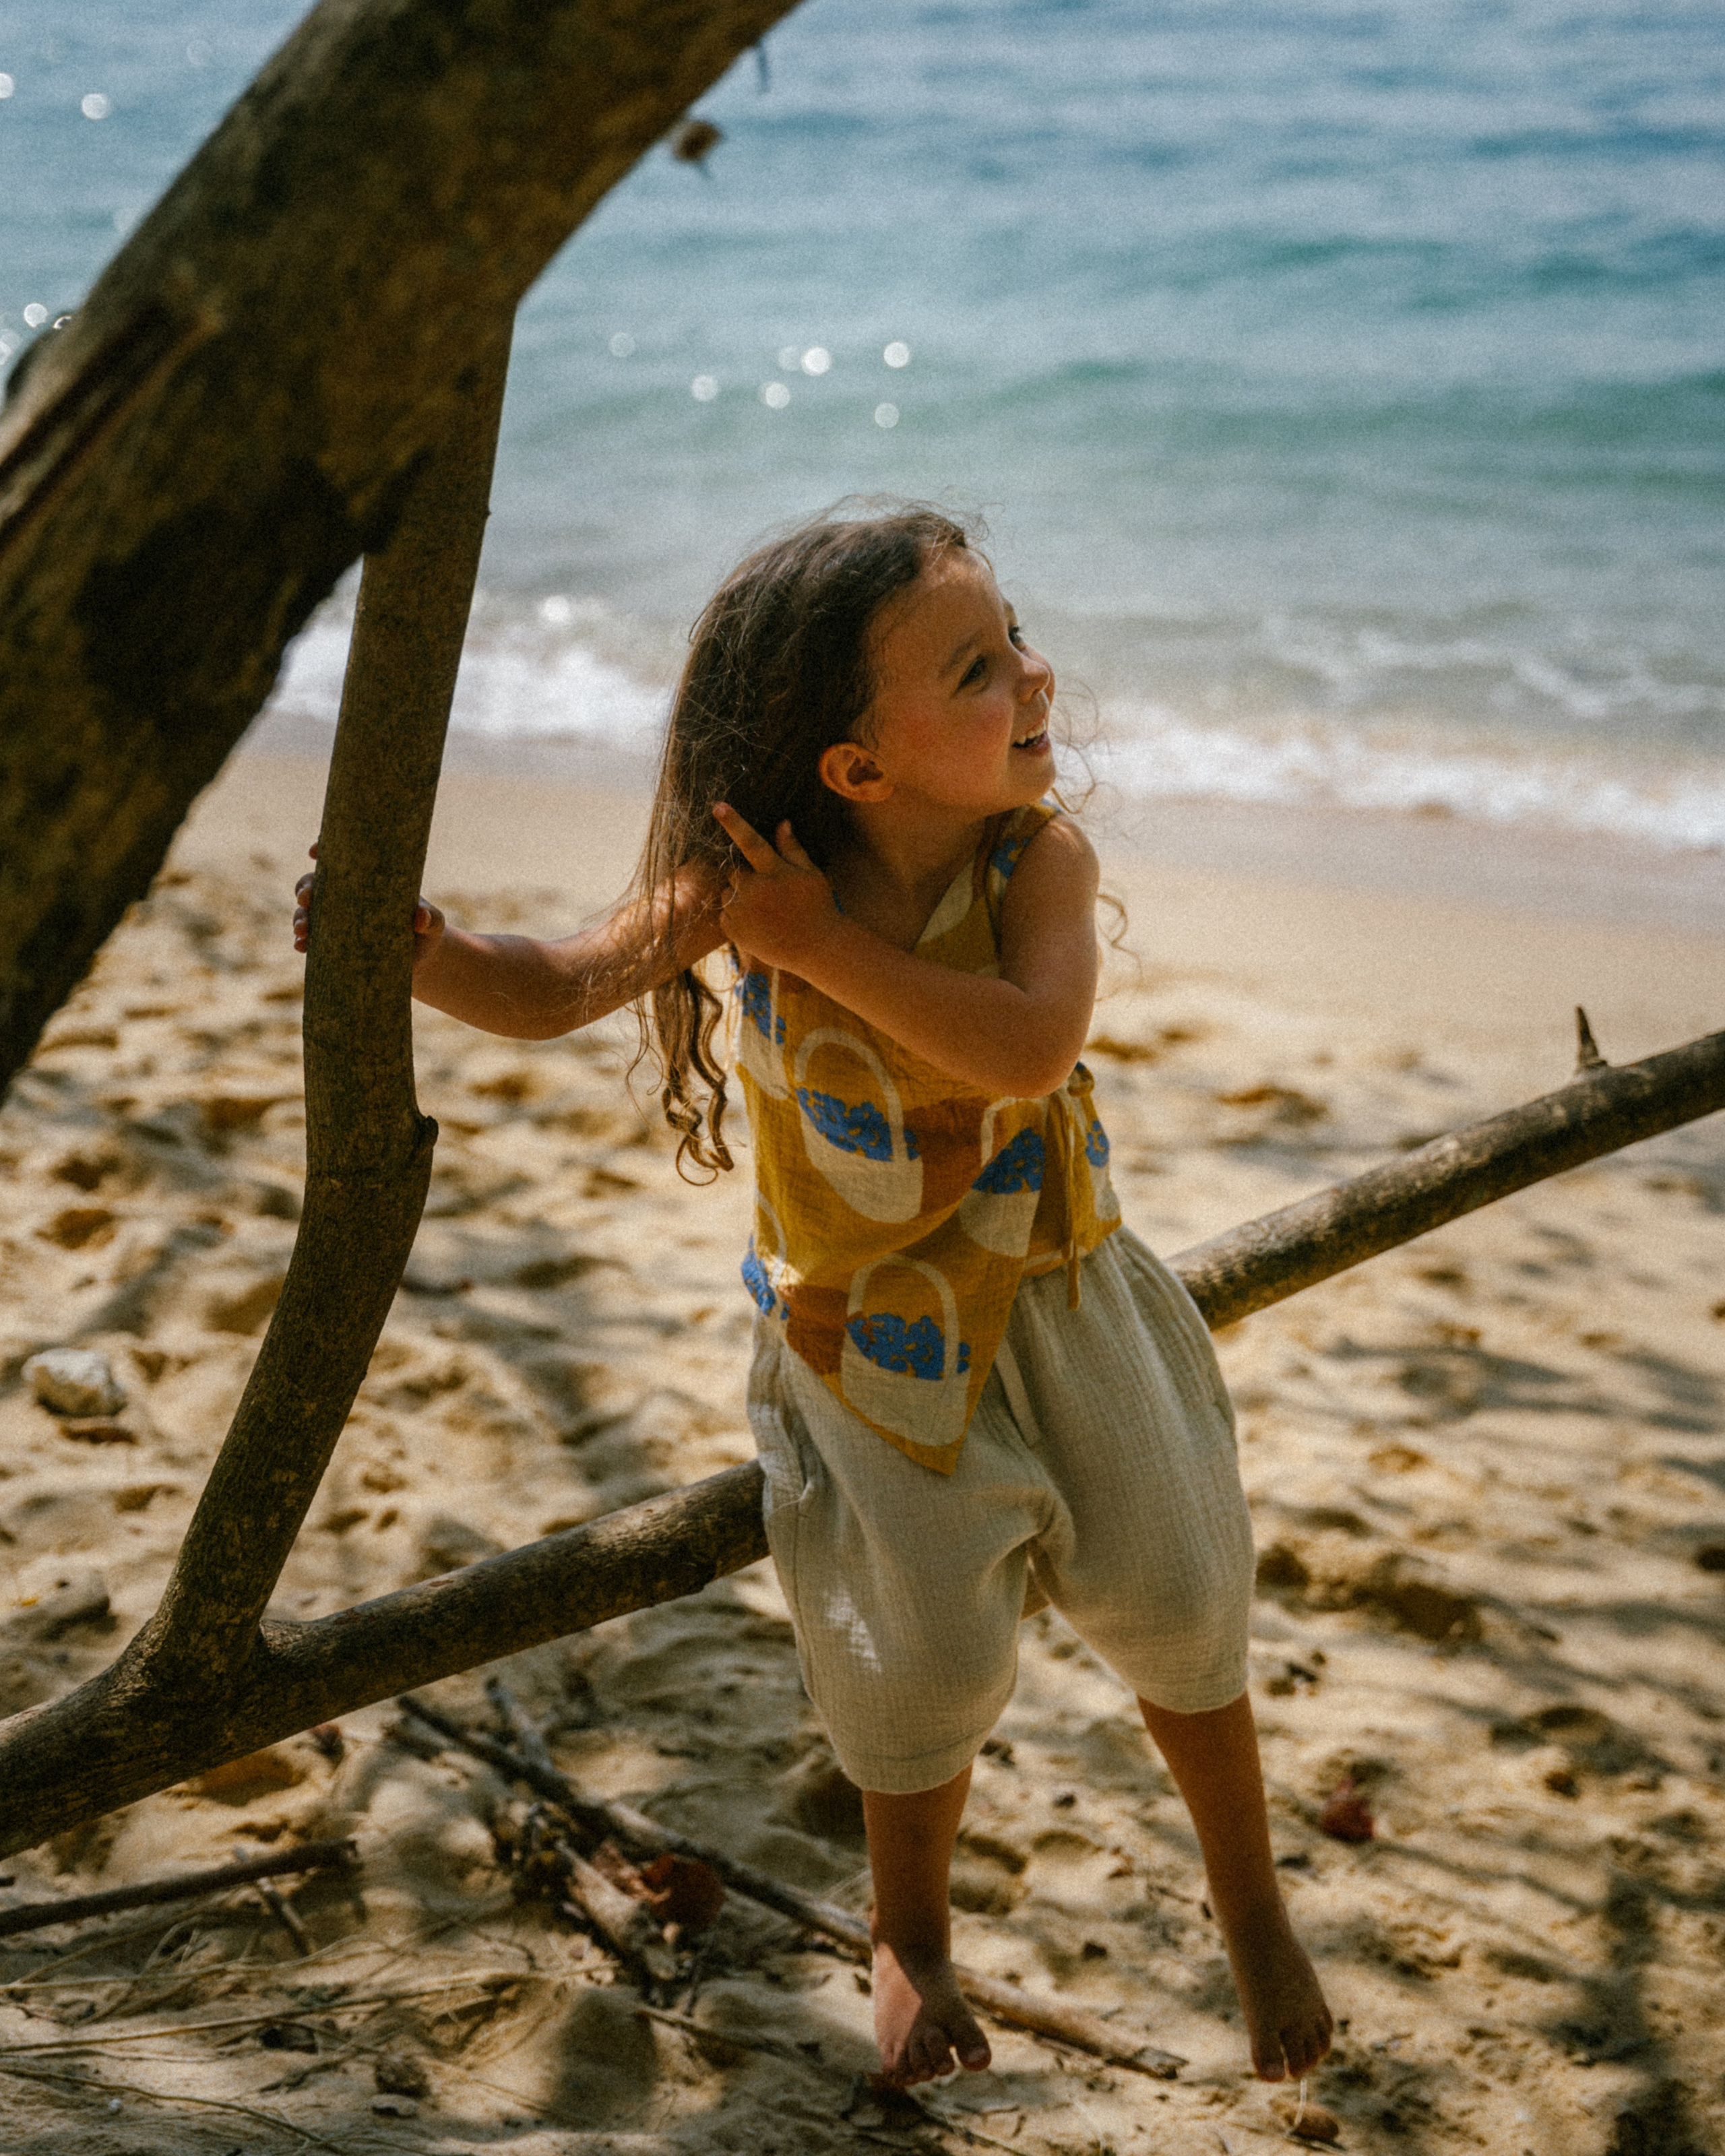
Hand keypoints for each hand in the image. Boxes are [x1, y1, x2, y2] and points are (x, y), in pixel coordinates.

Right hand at [290, 843, 444, 969]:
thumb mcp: (432, 922)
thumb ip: (430, 917)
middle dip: (305, 888)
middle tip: (306, 898)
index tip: (314, 850)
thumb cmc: (426, 930)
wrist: (420, 959)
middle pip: (313, 883)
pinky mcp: (332, 945)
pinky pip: (310, 941)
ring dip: (300, 918)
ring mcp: (335, 921)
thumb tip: (420, 917)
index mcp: (365, 881)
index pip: (339, 858)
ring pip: (307, 913)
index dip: (322, 849)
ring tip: (303, 929)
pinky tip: (302, 946)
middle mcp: (343, 897)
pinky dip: (302, 942)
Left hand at [712, 804, 838, 970]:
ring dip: (739, 898)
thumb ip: (792, 849)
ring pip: (727, 894)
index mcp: (774, 872)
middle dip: (746, 879)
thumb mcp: (811, 875)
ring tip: (765, 911)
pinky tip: (759, 924)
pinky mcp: (734, 931)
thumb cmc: (817, 907)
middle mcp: (754, 891)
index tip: (717, 806)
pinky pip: (725, 915)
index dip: (734, 823)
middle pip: (734, 873)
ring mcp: (743, 912)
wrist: (816, 949)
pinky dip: (736, 917)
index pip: (751, 842)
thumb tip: (782, 822)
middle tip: (769, 894)